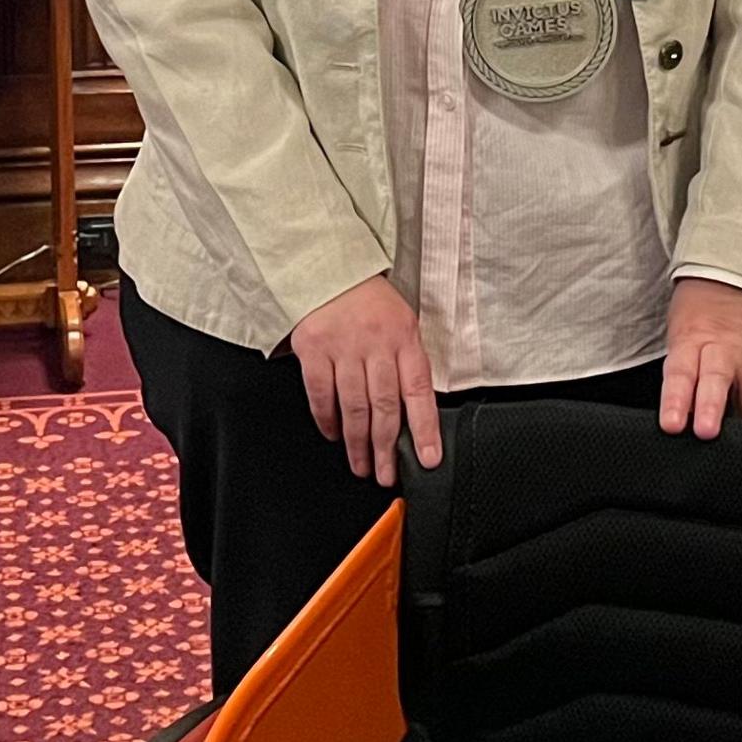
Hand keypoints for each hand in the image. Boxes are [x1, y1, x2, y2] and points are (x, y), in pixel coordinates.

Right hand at [289, 273, 437, 484]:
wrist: (331, 267)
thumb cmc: (371, 302)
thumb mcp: (402, 324)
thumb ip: (408, 364)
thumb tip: (415, 415)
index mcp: (405, 337)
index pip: (419, 391)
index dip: (424, 429)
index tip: (428, 459)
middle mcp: (375, 343)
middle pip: (383, 406)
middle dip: (386, 448)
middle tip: (385, 474)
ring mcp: (343, 346)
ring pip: (353, 406)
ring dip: (357, 443)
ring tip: (361, 465)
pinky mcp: (313, 348)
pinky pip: (321, 394)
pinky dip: (327, 420)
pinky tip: (333, 434)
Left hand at [658, 277, 741, 439]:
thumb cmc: (704, 306)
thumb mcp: (682, 330)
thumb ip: (683, 370)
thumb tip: (681, 414)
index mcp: (692, 339)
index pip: (679, 373)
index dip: (675, 400)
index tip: (672, 425)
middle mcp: (724, 348)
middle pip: (718, 380)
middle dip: (712, 407)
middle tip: (707, 432)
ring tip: (741, 436)